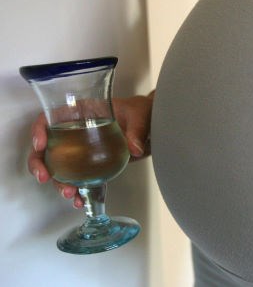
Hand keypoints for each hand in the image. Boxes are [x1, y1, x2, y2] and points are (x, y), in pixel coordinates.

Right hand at [27, 94, 153, 207]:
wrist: (152, 125)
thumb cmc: (140, 111)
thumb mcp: (139, 115)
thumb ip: (137, 130)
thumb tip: (134, 148)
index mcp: (82, 112)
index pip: (51, 118)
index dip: (40, 130)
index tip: (40, 145)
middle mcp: (76, 130)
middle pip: (48, 146)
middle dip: (41, 164)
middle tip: (45, 178)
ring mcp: (82, 149)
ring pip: (60, 166)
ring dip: (59, 182)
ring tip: (69, 194)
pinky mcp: (93, 164)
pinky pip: (80, 178)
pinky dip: (79, 190)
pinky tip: (80, 200)